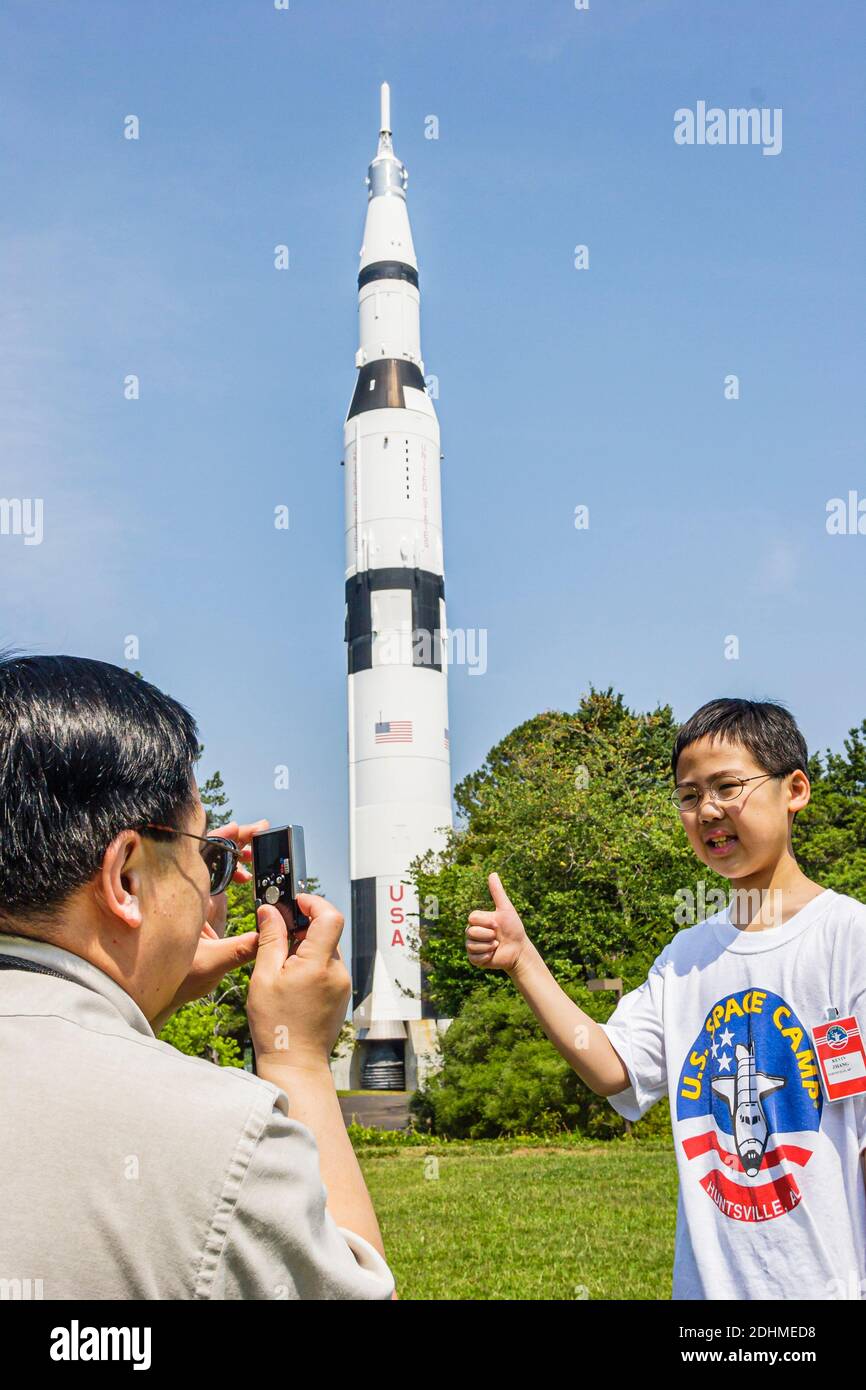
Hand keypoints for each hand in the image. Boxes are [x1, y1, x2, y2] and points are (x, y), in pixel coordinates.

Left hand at [150, 819, 266, 1030]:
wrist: (153, 992)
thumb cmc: (170, 978)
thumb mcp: (211, 962)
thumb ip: (241, 949)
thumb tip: (268, 936)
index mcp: (182, 895)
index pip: (203, 854)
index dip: (223, 837)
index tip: (243, 829)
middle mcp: (184, 890)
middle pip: (210, 853)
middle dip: (235, 839)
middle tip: (260, 832)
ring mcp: (190, 896)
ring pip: (212, 864)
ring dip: (235, 855)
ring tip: (257, 853)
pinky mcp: (196, 907)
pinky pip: (214, 879)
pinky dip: (232, 872)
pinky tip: (247, 878)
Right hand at [246, 892, 350, 1069]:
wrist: (295, 1063)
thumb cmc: (276, 1025)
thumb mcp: (264, 977)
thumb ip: (270, 939)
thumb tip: (270, 911)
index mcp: (319, 964)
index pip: (329, 916)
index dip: (313, 903)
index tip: (294, 902)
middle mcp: (338, 971)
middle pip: (326, 932)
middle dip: (302, 928)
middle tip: (277, 937)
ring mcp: (342, 984)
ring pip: (326, 950)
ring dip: (306, 948)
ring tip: (281, 969)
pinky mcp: (341, 994)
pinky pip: (328, 968)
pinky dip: (311, 965)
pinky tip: (292, 983)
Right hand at [465, 873, 528, 972]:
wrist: (519, 950)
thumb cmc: (513, 928)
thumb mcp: (506, 909)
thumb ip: (497, 892)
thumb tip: (492, 873)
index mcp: (477, 920)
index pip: (472, 918)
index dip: (486, 922)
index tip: (497, 925)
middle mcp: (472, 932)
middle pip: (470, 931)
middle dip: (488, 935)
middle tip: (497, 937)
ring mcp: (472, 946)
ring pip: (471, 945)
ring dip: (488, 946)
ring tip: (496, 946)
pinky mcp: (474, 959)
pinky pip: (473, 958)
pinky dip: (486, 957)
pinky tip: (493, 955)